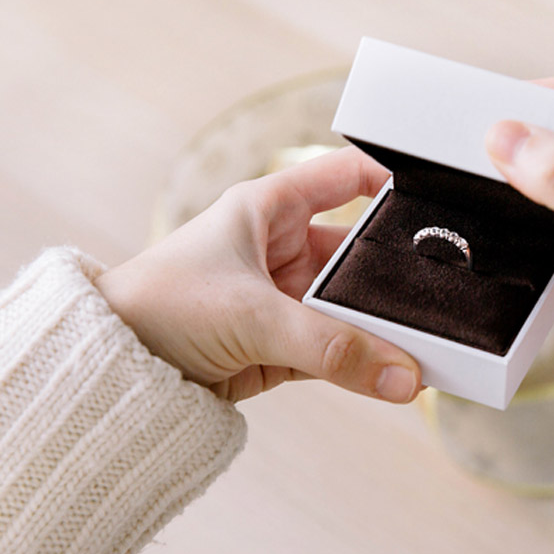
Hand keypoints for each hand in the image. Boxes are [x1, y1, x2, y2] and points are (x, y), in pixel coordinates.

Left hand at [95, 147, 421, 401]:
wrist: (109, 371)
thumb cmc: (158, 308)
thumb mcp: (251, 317)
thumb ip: (331, 348)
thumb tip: (403, 376)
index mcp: (268, 208)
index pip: (344, 177)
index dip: (389, 180)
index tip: (437, 203)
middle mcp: (281, 247)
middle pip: (358, 251)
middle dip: (395, 273)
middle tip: (443, 290)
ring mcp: (282, 298)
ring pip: (350, 306)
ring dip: (381, 325)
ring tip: (428, 343)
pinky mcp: (280, 345)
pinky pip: (335, 348)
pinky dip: (362, 360)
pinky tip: (394, 372)